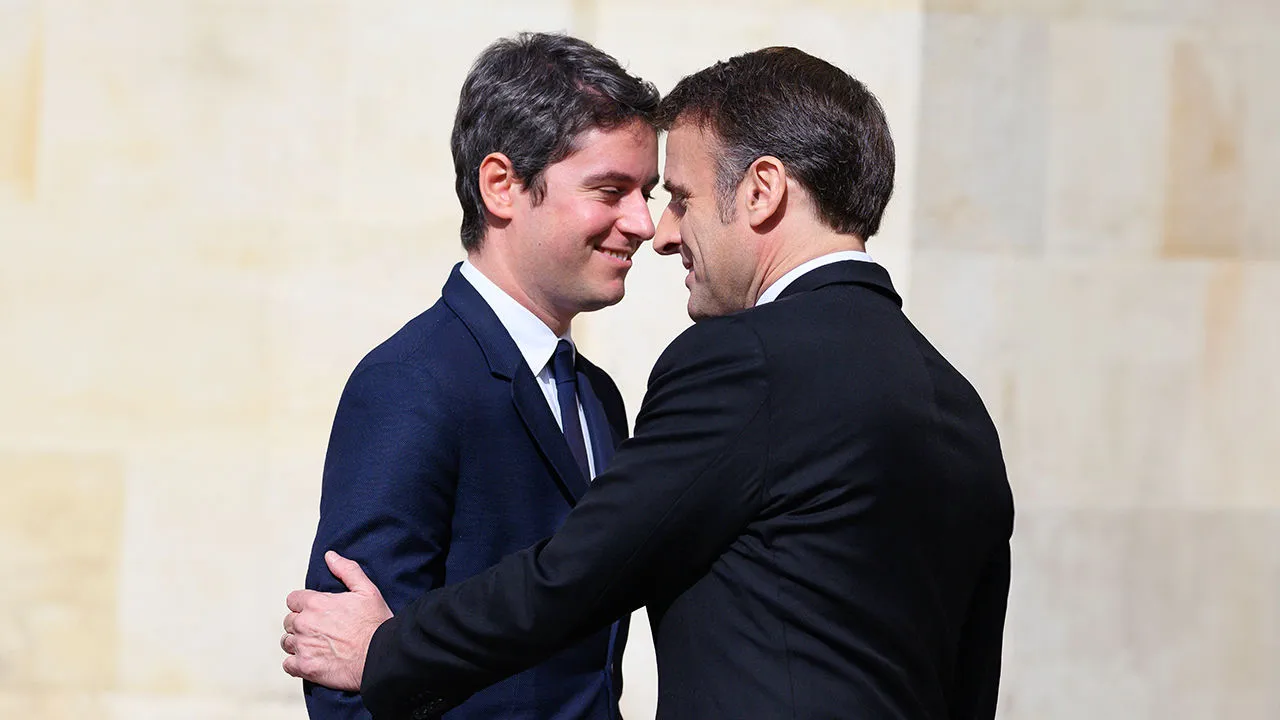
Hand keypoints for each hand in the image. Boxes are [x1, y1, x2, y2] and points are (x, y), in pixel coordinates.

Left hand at [281, 551, 392, 690]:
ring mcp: (303, 646)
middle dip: (301, 624)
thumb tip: (330, 556)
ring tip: (315, 646)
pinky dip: (296, 664)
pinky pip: (288, 665)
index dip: (304, 605)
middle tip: (319, 630)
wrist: (380, 656)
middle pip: (289, 621)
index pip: (293, 600)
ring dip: (297, 643)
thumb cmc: (376, 624)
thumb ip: (346, 570)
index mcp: (316, 603)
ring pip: (287, 642)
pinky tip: (310, 661)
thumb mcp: (367, 590)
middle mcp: (305, 623)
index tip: (315, 612)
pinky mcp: (305, 667)